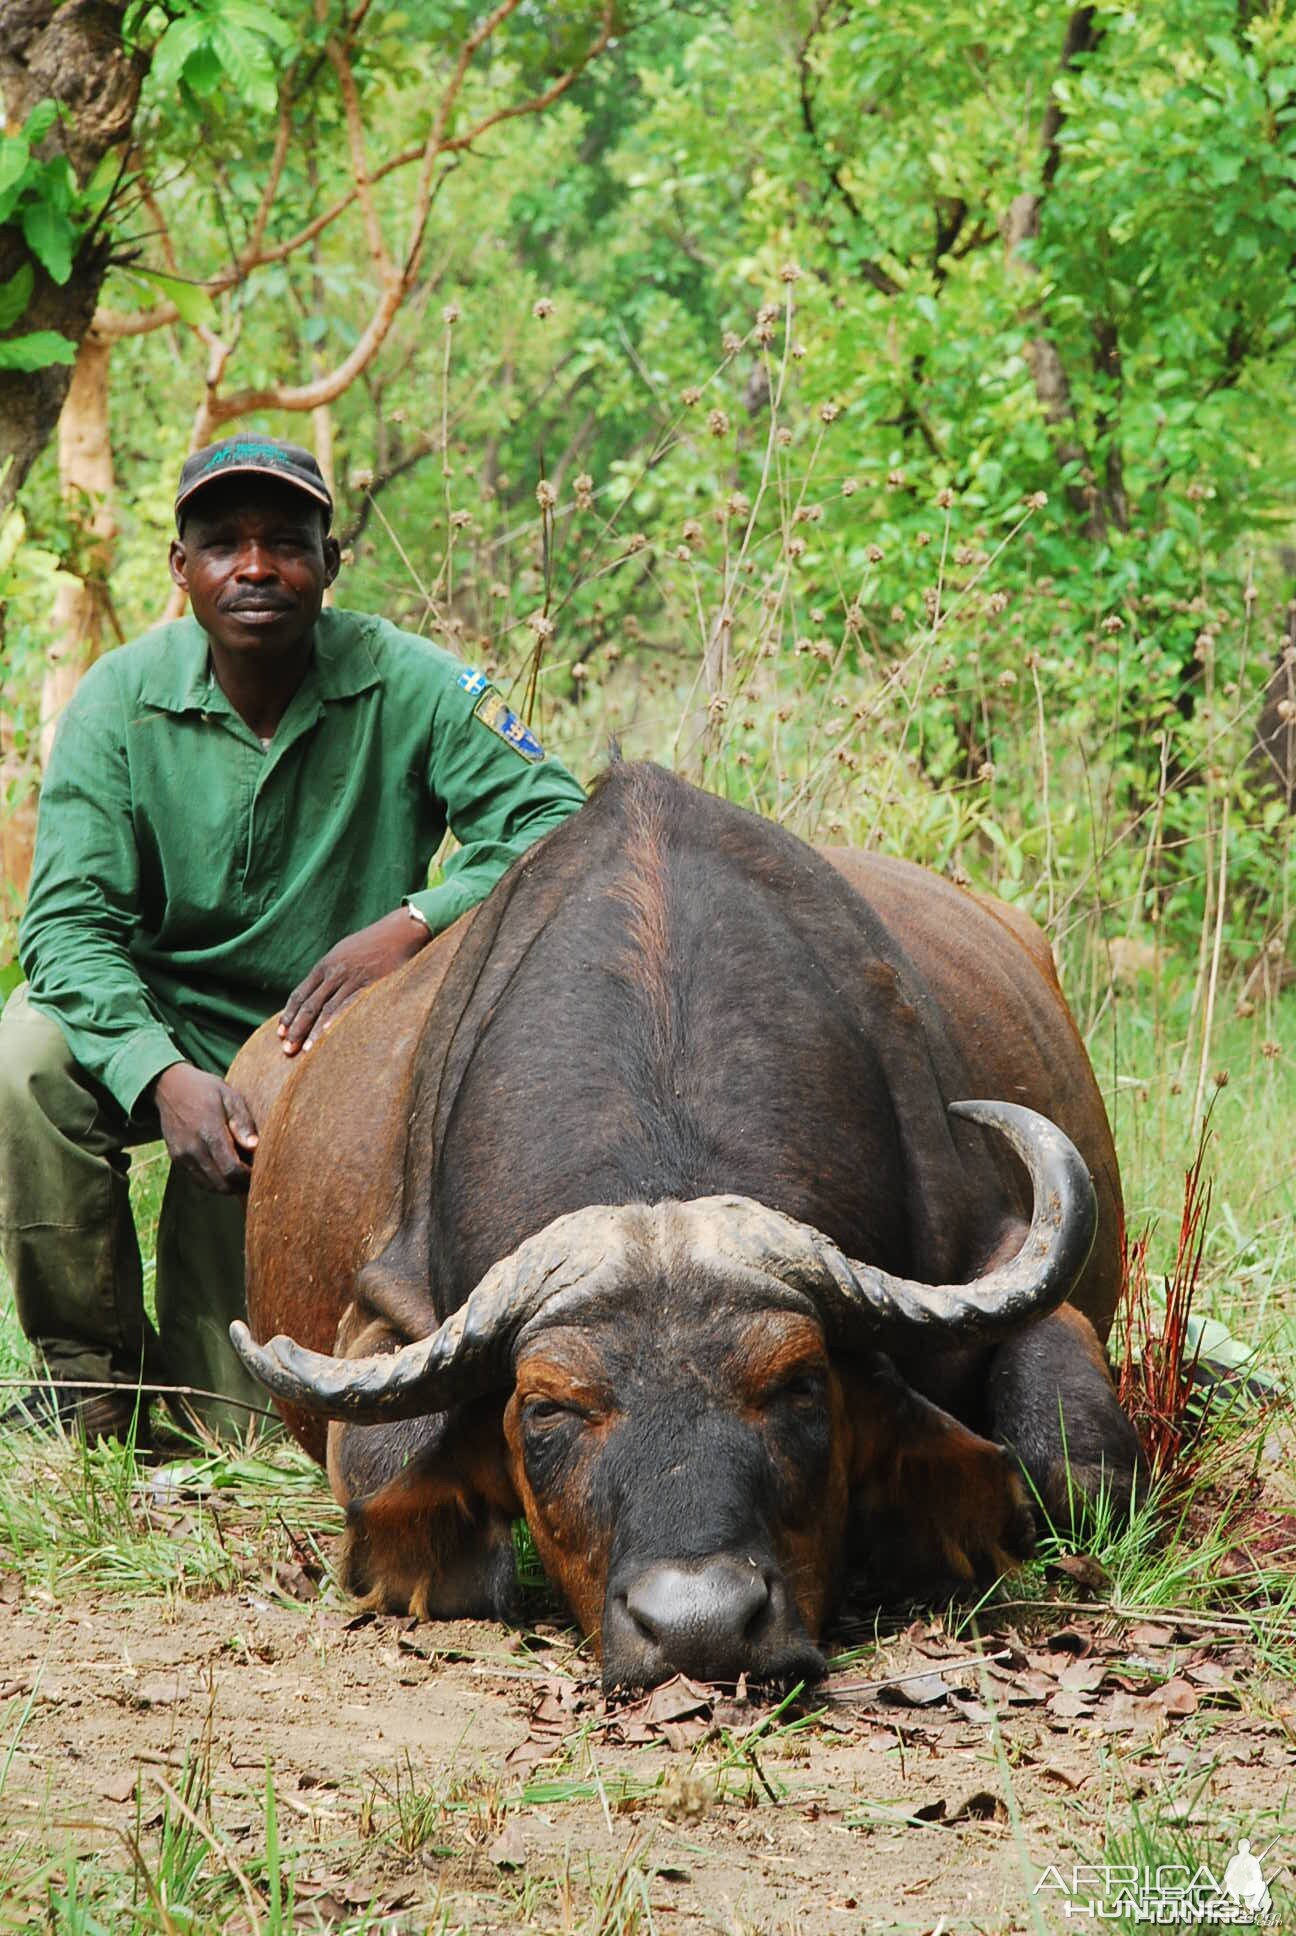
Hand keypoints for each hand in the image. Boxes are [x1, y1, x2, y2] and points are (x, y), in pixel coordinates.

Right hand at [154, 1063, 258, 1194]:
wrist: (170, 1087)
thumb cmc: (205, 1090)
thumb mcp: (229, 1096)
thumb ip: (242, 1122)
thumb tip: (254, 1146)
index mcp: (209, 1132)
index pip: (232, 1169)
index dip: (248, 1176)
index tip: (262, 1171)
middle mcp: (193, 1148)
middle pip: (222, 1183)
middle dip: (241, 1185)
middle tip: (256, 1178)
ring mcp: (182, 1156)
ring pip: (210, 1186)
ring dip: (229, 1187)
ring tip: (243, 1178)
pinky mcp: (177, 1159)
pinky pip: (198, 1180)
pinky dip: (214, 1183)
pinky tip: (226, 1174)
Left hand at [279, 907, 430, 1055]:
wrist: (400, 930)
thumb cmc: (373, 943)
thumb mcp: (345, 952)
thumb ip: (331, 972)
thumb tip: (319, 992)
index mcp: (325, 965)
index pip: (300, 994)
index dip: (289, 1014)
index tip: (280, 1033)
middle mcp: (334, 972)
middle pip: (310, 1004)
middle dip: (296, 1028)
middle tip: (287, 1049)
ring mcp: (352, 978)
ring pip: (327, 1008)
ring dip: (314, 1031)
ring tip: (305, 1051)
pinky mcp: (371, 984)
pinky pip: (350, 1004)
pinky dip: (337, 1019)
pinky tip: (328, 1033)